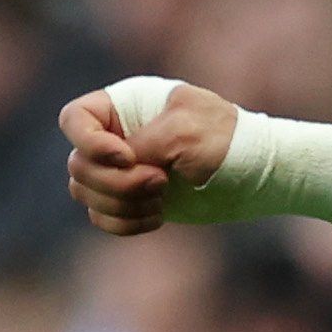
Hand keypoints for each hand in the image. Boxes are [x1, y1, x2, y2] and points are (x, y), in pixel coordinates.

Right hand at [60, 81, 236, 235]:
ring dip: (120, 203)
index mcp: (121, 107)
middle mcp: (115, 138)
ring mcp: (123, 172)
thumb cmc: (226, 139)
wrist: (258, 171)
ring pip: (86, 194)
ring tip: (161, 199)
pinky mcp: (137, 201)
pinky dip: (124, 223)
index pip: (73, 121)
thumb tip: (118, 167)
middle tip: (161, 182)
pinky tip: (157, 217)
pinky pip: (104, 219)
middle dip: (116, 181)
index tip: (128, 157)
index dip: (89, 144)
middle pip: (78, 165)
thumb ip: (142, 144)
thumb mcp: (183, 132)